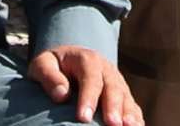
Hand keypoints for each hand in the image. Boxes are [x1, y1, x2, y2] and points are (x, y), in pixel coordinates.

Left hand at [26, 45, 142, 125]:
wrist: (70, 59)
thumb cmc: (54, 65)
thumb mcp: (43, 64)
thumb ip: (49, 76)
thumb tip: (61, 95)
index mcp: (87, 59)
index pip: (90, 77)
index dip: (88, 97)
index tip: (83, 118)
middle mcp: (106, 69)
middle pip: (113, 87)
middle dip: (113, 107)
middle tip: (111, 124)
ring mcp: (117, 82)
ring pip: (126, 97)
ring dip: (128, 113)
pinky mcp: (123, 95)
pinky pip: (133, 106)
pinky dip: (136, 117)